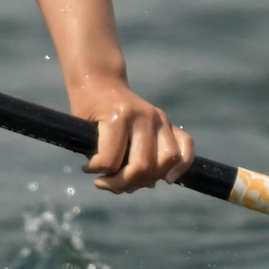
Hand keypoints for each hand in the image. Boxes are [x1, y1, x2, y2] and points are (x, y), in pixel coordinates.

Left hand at [73, 81, 193, 194]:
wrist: (101, 83)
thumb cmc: (88, 108)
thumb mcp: (82, 129)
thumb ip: (100, 156)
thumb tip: (128, 185)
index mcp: (118, 115)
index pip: (110, 161)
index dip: (97, 171)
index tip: (87, 168)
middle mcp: (144, 116)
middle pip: (142, 166)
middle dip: (121, 183)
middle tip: (106, 182)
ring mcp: (160, 118)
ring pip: (166, 160)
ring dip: (147, 180)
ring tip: (129, 182)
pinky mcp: (169, 122)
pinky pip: (186, 145)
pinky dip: (181, 166)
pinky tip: (167, 179)